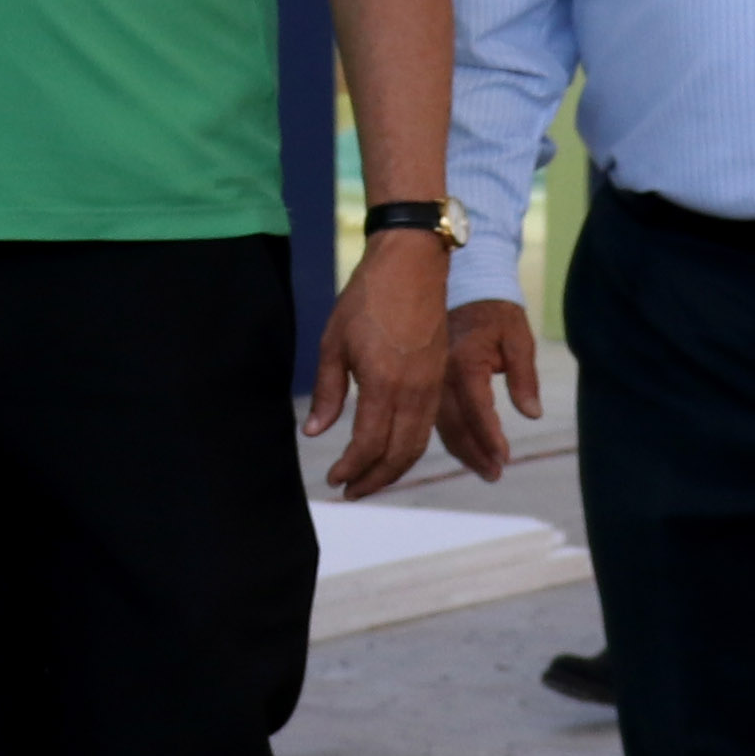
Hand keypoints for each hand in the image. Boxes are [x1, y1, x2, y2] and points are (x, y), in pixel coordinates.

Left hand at [308, 230, 451, 493]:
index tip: (333, 479)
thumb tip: (314, 432)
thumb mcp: (334, 343)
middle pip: (398, 455)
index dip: (350, 469)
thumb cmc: (367, 298)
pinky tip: (391, 452)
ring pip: (417, 445)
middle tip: (349, 491)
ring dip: (393, 470)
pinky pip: (427, 426)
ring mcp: (431, 386)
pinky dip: (409, 448)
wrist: (413, 265)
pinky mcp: (439, 378)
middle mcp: (413, 392)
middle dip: (373, 480)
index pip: (368, 445)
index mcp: (383, 383)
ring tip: (368, 480)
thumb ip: (327, 392)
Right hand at [433, 298, 542, 484]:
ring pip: (442, 426)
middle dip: (476, 453)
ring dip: (463, 451)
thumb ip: (525, 377)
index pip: (477, 409)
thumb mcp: (518, 338)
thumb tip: (532, 414)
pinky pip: (436, 417)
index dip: (490, 437)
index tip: (505, 459)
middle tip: (496, 475)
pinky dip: (451, 437)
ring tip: (486, 471)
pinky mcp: (428, 382)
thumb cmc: (497, 314)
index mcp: (464, 362)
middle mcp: (440, 375)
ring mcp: (430, 379)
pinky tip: (466, 452)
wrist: (465, 287)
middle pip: (455, 425)